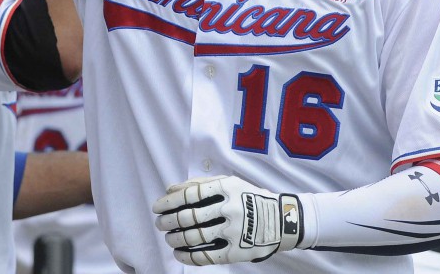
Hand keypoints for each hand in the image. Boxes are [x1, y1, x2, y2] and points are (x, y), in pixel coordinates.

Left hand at [152, 175, 303, 265]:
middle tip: (159, 224)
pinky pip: (207, 256)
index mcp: (226, 188)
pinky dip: (189, 256)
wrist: (282, 221)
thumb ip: (200, 184)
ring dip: (176, 239)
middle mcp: (230, 208)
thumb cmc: (249, 198)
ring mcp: (234, 231)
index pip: (190, 195)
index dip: (170, 201)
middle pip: (190, 216)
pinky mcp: (238, 251)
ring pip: (196, 237)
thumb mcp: (230, 183)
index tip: (157, 206)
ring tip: (168, 238)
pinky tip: (179, 254)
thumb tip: (170, 189)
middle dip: (169, 221)